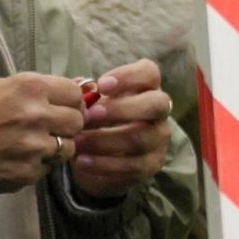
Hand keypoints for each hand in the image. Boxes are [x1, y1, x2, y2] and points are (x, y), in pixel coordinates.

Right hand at [0, 71, 88, 191]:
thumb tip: (74, 88)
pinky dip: (37, 166)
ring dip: (56, 147)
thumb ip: (35, 89)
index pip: (75, 93)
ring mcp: (34, 147)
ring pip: (67, 148)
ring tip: (32, 146)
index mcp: (31, 87)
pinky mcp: (26, 173)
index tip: (65, 106)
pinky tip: (17, 160)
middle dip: (68, 124)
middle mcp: (38, 115)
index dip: (72, 101)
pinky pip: (46, 169)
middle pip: (77, 121)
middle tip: (52, 127)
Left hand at [68, 58, 172, 197]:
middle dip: (122, 108)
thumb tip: (79, 89)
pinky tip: (82, 161)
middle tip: (90, 115)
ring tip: (77, 143)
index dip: (128, 76)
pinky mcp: (152, 165)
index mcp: (146, 88)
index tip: (101, 85)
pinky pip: (132, 165)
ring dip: (104, 140)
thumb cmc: (96, 122)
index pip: (149, 73)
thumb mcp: (91, 106)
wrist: (98, 160)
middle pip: (156, 103)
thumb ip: (85, 96)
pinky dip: (104, 164)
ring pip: (140, 137)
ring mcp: (159, 138)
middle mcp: (160, 111)